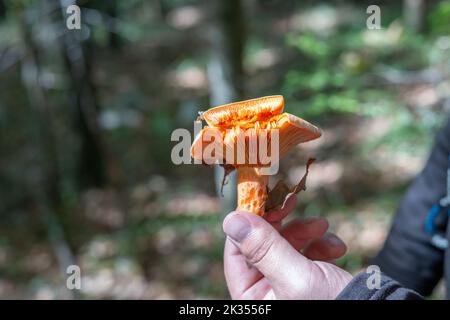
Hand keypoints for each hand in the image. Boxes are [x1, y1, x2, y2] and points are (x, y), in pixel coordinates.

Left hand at [223, 194, 352, 299]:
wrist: (377, 310)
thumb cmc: (332, 305)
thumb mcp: (295, 276)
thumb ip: (263, 248)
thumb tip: (231, 220)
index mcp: (252, 297)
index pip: (235, 251)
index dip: (247, 222)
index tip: (263, 198)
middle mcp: (265, 292)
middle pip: (260, 243)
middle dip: (280, 222)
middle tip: (291, 201)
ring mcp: (286, 285)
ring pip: (285, 243)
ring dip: (305, 230)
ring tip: (322, 227)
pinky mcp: (308, 279)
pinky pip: (306, 252)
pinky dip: (321, 244)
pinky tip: (337, 248)